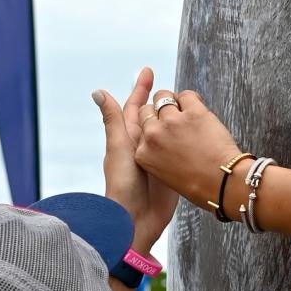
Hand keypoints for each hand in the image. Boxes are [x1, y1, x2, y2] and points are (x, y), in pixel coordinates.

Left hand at [94, 67, 177, 253]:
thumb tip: (98, 91)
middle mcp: (142, 144)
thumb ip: (113, 120)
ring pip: (165, 130)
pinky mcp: (170, 169)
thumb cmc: (123, 184)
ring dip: (173, 117)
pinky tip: (192, 129)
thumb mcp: (119, 147)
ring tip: (183, 102)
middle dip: (159, 100)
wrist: (136, 220)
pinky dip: (183, 137)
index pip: (136, 106)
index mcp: (128, 136)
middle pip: (152, 116)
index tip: (147, 70)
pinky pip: (176, 148)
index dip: (141, 89)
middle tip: (169, 86)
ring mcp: (157, 157)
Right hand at [133, 88, 242, 209]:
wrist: (222, 182)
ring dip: (174, 101)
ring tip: (186, 110)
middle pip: (148, 109)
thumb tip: (163, 136)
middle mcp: (153, 135)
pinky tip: (198, 109)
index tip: (162, 126)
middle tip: (173, 117)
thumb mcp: (164, 173)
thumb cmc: (199, 183)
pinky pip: (186, 94)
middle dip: (159, 111)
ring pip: (164, 96)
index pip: (141, 126)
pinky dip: (192, 99)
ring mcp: (172, 122)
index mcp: (144, 153)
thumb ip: (157, 153)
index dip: (153, 124)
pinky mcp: (192, 112)